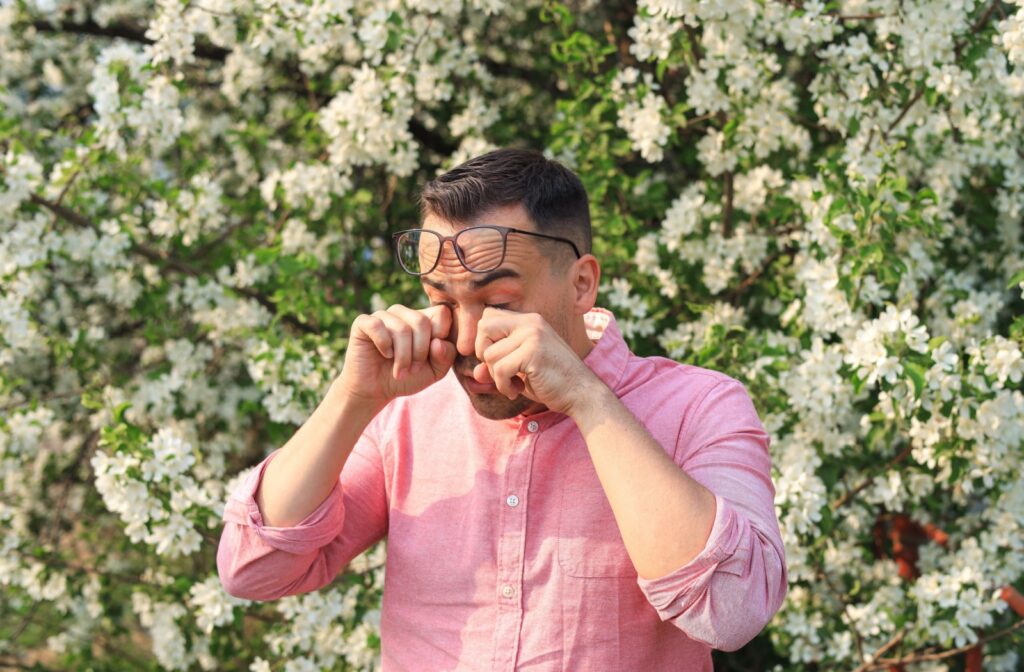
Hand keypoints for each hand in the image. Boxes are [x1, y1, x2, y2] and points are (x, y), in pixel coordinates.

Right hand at [334, 304, 456, 407]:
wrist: (376, 389)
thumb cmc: (408, 377)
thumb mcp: (435, 371)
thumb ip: (445, 356)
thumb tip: (438, 342)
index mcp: (424, 319)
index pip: (442, 312)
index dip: (441, 335)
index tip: (433, 356)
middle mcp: (404, 313)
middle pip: (421, 321)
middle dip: (420, 352)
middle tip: (413, 369)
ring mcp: (383, 315)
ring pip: (401, 328)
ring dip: (402, 356)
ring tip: (399, 370)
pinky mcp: (363, 322)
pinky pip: (377, 326)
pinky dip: (384, 345)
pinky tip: (384, 354)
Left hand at [472, 309, 599, 415]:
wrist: (581, 394)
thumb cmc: (550, 382)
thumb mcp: (519, 372)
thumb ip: (496, 367)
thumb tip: (474, 372)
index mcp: (528, 320)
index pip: (488, 317)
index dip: (484, 341)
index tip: (497, 361)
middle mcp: (530, 322)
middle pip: (483, 327)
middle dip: (484, 354)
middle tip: (501, 372)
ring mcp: (533, 335)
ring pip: (490, 354)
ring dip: (496, 376)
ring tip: (513, 385)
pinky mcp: (534, 351)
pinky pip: (500, 369)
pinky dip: (503, 386)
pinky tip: (516, 391)